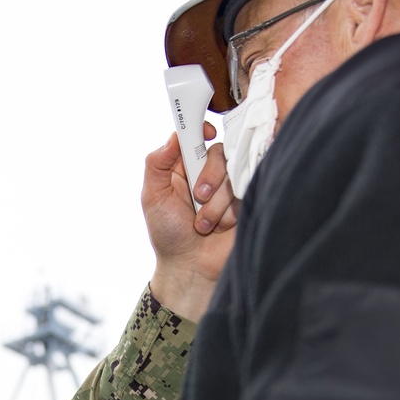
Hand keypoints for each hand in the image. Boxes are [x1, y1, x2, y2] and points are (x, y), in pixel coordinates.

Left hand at [142, 124, 237, 321]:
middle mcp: (208, 173)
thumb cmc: (168, 235)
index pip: (195, 137)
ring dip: (216, 203)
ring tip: (204, 224)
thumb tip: (173, 135)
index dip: (201, 131)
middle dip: (209, 176)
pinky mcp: (246, 201)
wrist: (192, 269)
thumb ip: (157, 164)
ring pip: (234, 174)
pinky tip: (221, 228)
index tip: (206, 134)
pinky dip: (230, 213)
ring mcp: (229, 187)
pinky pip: (246, 192)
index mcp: (183, 167)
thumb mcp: (152, 198)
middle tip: (197, 197)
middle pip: (219, 152)